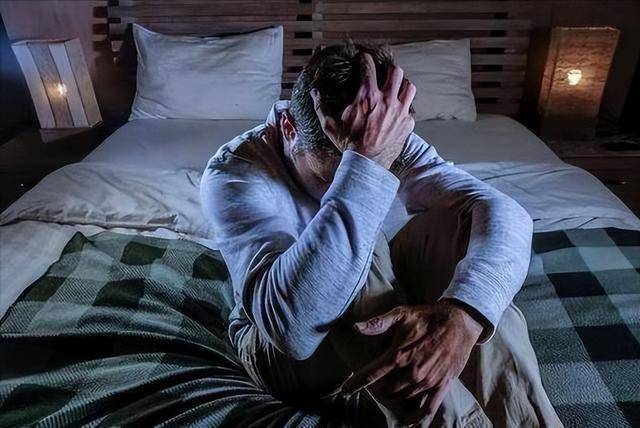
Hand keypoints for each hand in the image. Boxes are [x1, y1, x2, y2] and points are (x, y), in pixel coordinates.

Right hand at [310, 53, 415, 168]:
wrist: (367, 163)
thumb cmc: (348, 144)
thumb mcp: (329, 125)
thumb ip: (321, 106)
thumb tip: (314, 92)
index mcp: (368, 97)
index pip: (368, 67)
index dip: (365, 60)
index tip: (364, 59)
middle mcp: (387, 100)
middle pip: (395, 72)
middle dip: (388, 71)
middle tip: (383, 76)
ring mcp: (400, 111)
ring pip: (409, 86)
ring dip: (402, 86)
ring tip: (395, 90)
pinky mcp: (407, 123)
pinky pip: (411, 108)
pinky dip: (405, 107)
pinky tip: (397, 112)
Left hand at [341, 301, 482, 418]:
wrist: (460, 322)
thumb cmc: (428, 316)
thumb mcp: (402, 314)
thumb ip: (378, 323)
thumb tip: (356, 327)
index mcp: (399, 355)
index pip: (371, 374)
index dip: (356, 383)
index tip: (345, 390)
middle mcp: (412, 372)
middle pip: (386, 389)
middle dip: (378, 388)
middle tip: (376, 384)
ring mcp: (428, 381)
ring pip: (403, 398)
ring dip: (394, 398)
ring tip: (388, 394)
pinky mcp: (442, 385)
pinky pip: (429, 407)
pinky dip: (419, 418)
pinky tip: (411, 425)